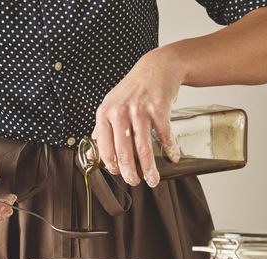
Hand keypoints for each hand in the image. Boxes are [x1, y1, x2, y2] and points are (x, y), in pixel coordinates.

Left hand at [92, 48, 182, 187]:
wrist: (156, 68)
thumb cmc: (132, 90)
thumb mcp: (111, 105)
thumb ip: (102, 128)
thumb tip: (94, 153)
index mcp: (105, 114)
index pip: (105, 147)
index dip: (112, 165)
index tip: (118, 174)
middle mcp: (120, 112)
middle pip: (124, 152)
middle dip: (130, 172)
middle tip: (135, 182)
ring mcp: (140, 110)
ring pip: (144, 148)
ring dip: (149, 168)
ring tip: (152, 180)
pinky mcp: (159, 108)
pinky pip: (165, 135)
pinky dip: (170, 149)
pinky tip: (173, 157)